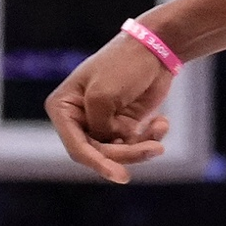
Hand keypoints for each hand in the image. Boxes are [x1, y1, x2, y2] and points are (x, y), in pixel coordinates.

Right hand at [45, 34, 174, 182]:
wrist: (154, 50)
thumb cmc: (123, 66)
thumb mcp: (104, 96)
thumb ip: (99, 125)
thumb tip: (107, 144)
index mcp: (63, 108)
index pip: (77, 147)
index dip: (98, 163)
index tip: (120, 176)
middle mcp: (79, 119)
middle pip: (101, 153)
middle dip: (129, 153)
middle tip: (156, 149)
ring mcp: (103, 122)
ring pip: (121, 152)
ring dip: (143, 147)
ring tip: (161, 129)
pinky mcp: (125, 123)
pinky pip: (136, 143)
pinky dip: (152, 137)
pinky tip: (162, 122)